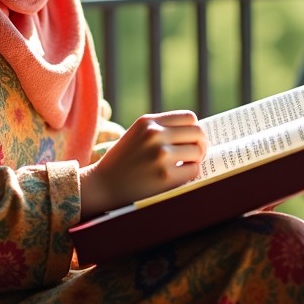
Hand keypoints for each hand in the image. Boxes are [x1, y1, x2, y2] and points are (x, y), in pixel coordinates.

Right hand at [79, 110, 206, 218]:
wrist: (102, 186)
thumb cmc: (124, 161)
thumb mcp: (138, 135)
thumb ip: (162, 129)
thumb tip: (198, 133)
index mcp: (148, 122)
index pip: (189, 117)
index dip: (194, 130)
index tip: (191, 141)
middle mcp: (154, 134)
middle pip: (197, 133)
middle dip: (200, 144)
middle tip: (195, 155)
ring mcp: (160, 155)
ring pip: (198, 151)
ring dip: (195, 160)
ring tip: (184, 167)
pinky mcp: (165, 177)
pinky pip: (193, 171)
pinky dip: (189, 175)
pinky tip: (177, 178)